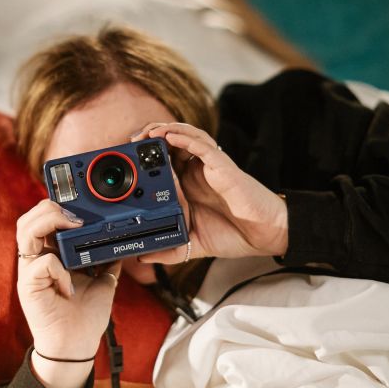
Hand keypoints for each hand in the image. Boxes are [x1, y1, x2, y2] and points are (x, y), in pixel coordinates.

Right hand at [16, 200, 121, 387]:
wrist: (76, 346)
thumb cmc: (84, 316)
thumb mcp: (102, 280)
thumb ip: (106, 260)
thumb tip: (122, 243)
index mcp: (51, 254)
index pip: (43, 219)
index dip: (56, 206)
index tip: (79, 205)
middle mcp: (36, 259)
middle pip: (28, 217)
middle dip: (50, 207)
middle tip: (76, 217)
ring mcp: (30, 271)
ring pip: (25, 230)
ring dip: (50, 223)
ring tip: (71, 229)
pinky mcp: (28, 286)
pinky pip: (42, 263)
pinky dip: (60, 268)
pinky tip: (71, 285)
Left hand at [130, 122, 288, 263]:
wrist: (263, 236)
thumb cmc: (234, 234)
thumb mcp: (192, 244)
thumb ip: (169, 249)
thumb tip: (143, 256)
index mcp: (188, 185)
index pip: (162, 161)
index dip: (144, 155)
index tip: (125, 159)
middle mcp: (197, 171)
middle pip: (171, 142)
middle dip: (149, 136)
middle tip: (131, 141)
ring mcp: (209, 166)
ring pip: (185, 136)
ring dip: (164, 130)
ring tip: (146, 133)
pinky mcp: (222, 166)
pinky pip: (202, 145)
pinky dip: (184, 137)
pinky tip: (168, 136)